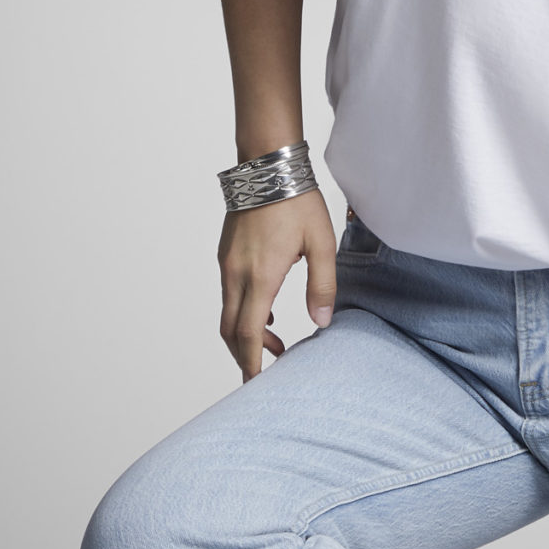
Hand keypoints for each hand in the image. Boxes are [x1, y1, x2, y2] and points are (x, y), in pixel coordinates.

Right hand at [217, 189, 338, 379]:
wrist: (267, 164)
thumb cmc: (298, 201)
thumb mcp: (323, 244)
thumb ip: (323, 285)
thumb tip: (321, 322)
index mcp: (261, 276)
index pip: (247, 334)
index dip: (252, 363)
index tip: (257, 383)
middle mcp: (237, 273)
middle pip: (230, 331)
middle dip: (245, 356)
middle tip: (265, 372)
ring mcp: (227, 263)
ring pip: (227, 313)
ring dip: (245, 334)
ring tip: (274, 344)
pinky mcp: (226, 253)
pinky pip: (229, 293)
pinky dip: (242, 312)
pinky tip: (264, 314)